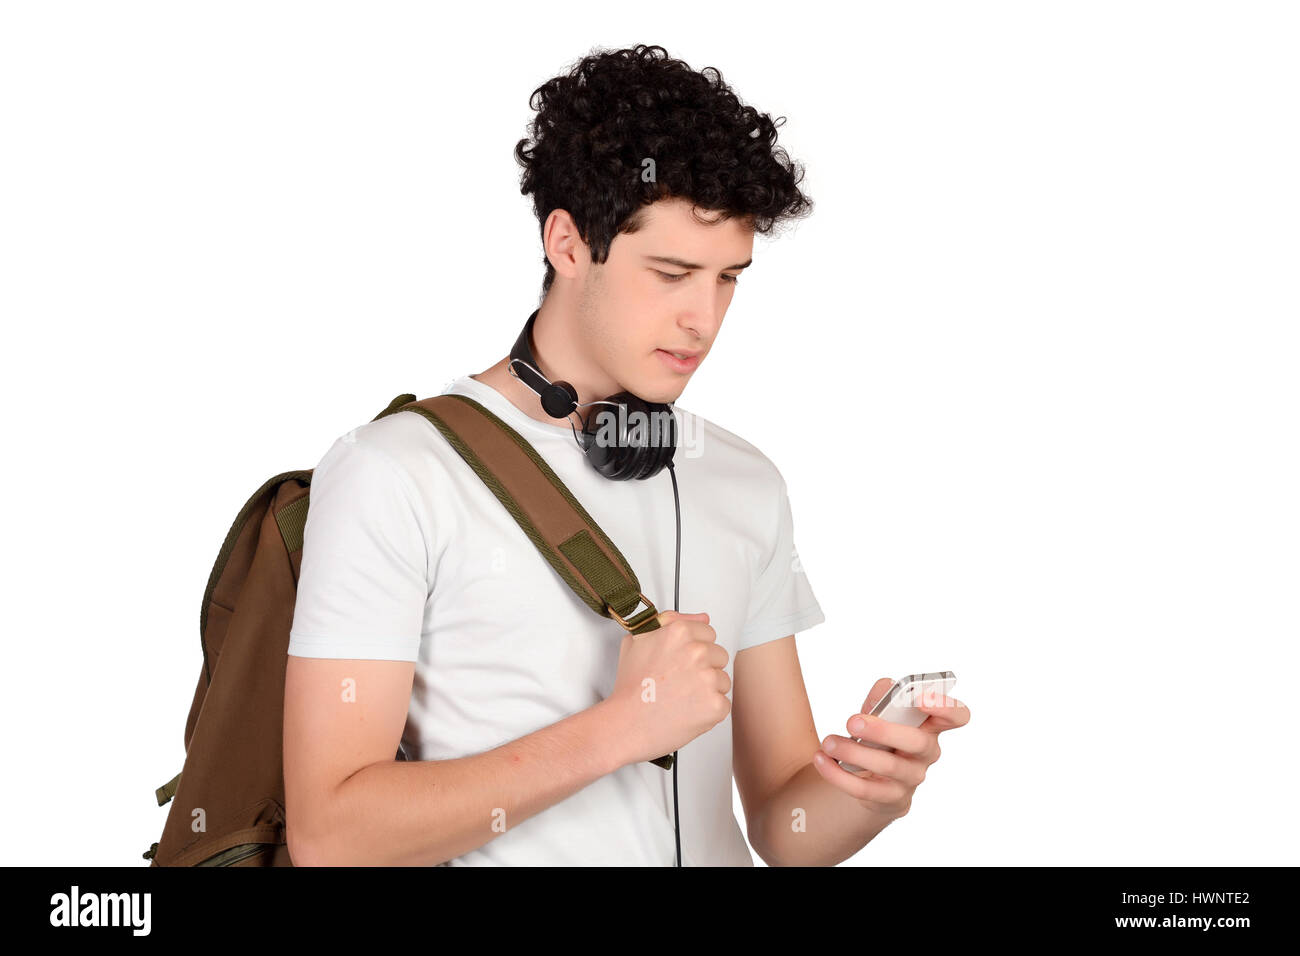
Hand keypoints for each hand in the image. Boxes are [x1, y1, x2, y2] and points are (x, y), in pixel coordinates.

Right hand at [604, 610, 730, 765]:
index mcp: (679, 632)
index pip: (708, 633)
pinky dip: (709, 711)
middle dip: (704, 668)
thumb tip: (703, 617)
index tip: (680, 662)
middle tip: (679, 683)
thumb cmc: (630, 686)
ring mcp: (708, 679)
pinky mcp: (715, 705)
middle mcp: (696, 652)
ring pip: (723, 680)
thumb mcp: (638, 640)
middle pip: (719, 656)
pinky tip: (687, 712)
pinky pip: (723, 704)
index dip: (694, 649)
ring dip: (707, 690)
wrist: (626, 724)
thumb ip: (670, 621)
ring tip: (681, 698)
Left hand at [811, 677, 970, 817]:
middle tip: (852, 721)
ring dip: (854, 752)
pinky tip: (822, 760)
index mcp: (930, 726)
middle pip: (917, 742)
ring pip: (888, 766)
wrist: (871, 778)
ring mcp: (911, 778)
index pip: (957, 716)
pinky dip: (838, 774)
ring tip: (829, 742)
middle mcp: (926, 753)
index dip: (945, 706)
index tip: (920, 698)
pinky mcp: (890, 799)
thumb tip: (885, 687)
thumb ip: (884, 697)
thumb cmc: (881, 737)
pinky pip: (865, 790)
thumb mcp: (882, 713)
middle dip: (884, 730)